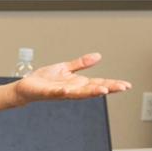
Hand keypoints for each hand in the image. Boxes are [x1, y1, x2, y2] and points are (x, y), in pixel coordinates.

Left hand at [13, 53, 131, 103]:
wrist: (25, 88)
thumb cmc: (44, 80)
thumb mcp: (65, 68)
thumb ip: (81, 64)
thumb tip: (98, 56)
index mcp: (77, 83)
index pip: (99, 84)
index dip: (112, 84)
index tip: (126, 85)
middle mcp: (71, 89)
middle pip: (93, 90)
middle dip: (108, 89)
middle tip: (122, 88)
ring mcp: (60, 92)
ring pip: (78, 93)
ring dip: (90, 92)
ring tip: (103, 90)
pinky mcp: (47, 92)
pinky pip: (56, 92)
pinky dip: (62, 92)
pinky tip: (67, 89)